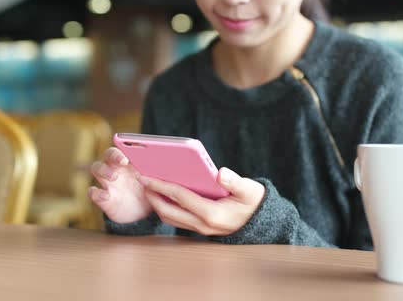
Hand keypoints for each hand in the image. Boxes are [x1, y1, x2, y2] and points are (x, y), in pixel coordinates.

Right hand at [88, 147, 151, 223]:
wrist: (143, 214)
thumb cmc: (149, 191)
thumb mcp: (155, 182)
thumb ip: (157, 173)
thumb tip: (169, 165)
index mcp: (128, 162)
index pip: (122, 149)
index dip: (123, 149)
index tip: (130, 155)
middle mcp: (115, 168)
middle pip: (107, 155)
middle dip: (113, 156)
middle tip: (123, 162)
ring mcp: (107, 182)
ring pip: (97, 168)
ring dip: (104, 171)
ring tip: (114, 177)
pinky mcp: (103, 197)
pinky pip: (93, 192)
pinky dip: (97, 193)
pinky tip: (106, 195)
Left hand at [139, 167, 264, 235]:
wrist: (260, 221)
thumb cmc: (254, 202)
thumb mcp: (249, 190)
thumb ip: (235, 182)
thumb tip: (220, 173)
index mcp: (212, 214)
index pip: (180, 197)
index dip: (161, 185)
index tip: (146, 176)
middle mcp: (203, 225)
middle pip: (168, 211)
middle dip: (152, 195)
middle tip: (141, 180)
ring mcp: (200, 229)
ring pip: (170, 218)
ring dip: (156, 203)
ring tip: (148, 187)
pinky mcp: (199, 228)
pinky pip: (176, 219)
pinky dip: (166, 207)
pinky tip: (162, 195)